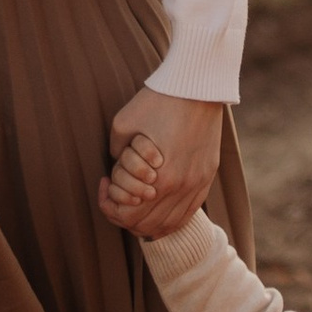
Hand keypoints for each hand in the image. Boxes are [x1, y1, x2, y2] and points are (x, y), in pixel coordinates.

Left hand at [100, 87, 224, 236]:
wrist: (198, 85)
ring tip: (134, 205)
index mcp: (160, 179)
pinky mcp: (207, 176)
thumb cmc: (157, 101)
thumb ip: (116, 154)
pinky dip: (170, 217)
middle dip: (125, 215)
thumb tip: (116, 170)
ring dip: (148, 222)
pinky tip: (157, 206)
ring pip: (170, 223)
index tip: (104, 184)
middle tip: (115, 197)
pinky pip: (189, 212)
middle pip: (148, 225)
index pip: (129, 215)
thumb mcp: (122, 125)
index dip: (109, 206)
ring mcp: (198, 183)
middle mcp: (181, 187)